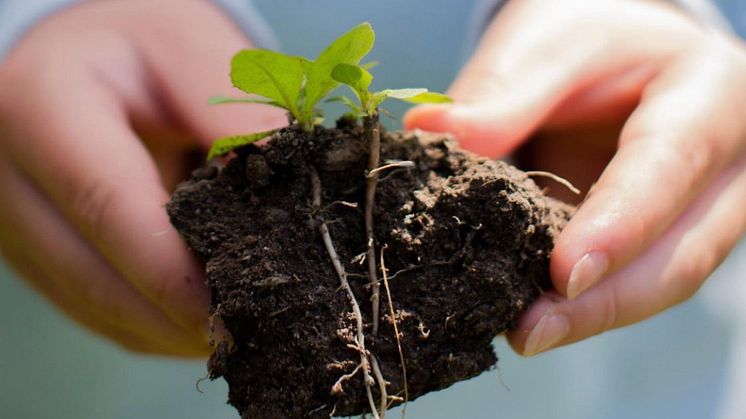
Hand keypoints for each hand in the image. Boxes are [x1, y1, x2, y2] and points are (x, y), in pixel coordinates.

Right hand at [0, 0, 283, 355]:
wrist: (83, 59)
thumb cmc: (140, 46)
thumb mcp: (186, 48)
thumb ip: (229, 110)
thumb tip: (288, 186)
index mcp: (41, 109)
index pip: (107, 204)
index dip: (174, 270)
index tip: (236, 309)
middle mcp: (13, 181)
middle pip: (98, 279)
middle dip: (183, 318)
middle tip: (260, 331)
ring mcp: (20, 228)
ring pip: (99, 309)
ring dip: (174, 330)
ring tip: (247, 327)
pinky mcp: (43, 255)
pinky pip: (100, 311)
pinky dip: (159, 324)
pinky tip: (209, 316)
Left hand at [405, 0, 745, 354]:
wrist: (618, 57)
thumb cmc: (591, 39)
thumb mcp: (551, 45)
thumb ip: (503, 95)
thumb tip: (428, 134)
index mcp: (709, 98)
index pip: (670, 168)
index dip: (619, 226)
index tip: (563, 274)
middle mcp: (721, 169)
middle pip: (680, 254)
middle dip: (603, 302)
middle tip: (529, 332)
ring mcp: (696, 213)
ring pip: (659, 282)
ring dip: (589, 316)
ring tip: (521, 332)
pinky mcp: (659, 240)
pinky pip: (628, 280)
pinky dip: (580, 304)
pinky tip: (527, 314)